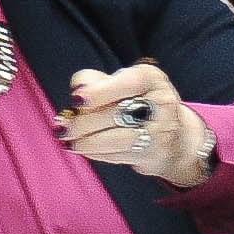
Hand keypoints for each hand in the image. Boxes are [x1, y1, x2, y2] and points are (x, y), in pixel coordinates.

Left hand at [60, 64, 213, 188]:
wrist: (171, 136)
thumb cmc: (134, 105)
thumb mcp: (116, 84)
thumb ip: (92, 81)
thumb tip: (77, 90)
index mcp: (151, 79)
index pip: (130, 82)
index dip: (102, 91)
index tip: (76, 99)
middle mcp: (163, 102)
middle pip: (117, 112)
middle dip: (83, 123)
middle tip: (62, 128)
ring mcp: (163, 130)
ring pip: (118, 138)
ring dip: (87, 142)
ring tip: (68, 142)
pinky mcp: (157, 153)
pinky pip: (121, 155)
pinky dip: (98, 153)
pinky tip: (87, 149)